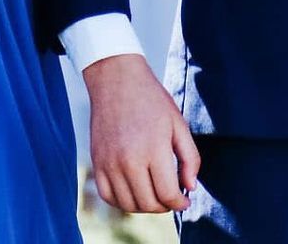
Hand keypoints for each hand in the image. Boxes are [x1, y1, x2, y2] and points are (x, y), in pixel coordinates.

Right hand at [85, 54, 198, 213]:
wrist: (116, 80)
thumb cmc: (151, 100)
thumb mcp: (178, 124)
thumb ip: (189, 158)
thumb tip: (190, 188)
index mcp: (153, 149)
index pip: (168, 195)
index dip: (179, 204)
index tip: (184, 201)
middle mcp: (129, 160)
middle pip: (149, 203)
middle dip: (165, 206)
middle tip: (171, 198)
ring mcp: (109, 163)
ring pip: (128, 204)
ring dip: (145, 206)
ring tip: (154, 195)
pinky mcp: (97, 162)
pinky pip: (108, 196)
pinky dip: (122, 202)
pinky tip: (134, 192)